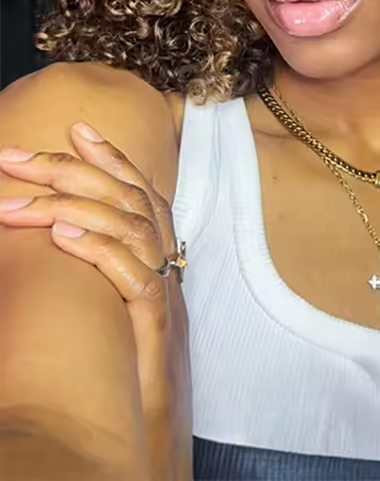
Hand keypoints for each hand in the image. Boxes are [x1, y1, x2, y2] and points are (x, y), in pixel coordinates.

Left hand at [0, 124, 191, 480]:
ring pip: (135, 231)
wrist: (148, 450)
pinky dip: (101, 251)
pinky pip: (137, 281)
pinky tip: (63, 236)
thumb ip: (97, 278)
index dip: (112, 157)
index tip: (76, 127)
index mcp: (159, 265)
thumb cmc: (124, 386)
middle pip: (133, 201)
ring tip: (19, 200)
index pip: (141, 194)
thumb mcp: (113, 320)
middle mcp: (170, 274)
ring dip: (74, 207)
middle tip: (15, 157)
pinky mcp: (160, 335)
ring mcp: (168, 302)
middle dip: (74, 170)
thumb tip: (53, 239)